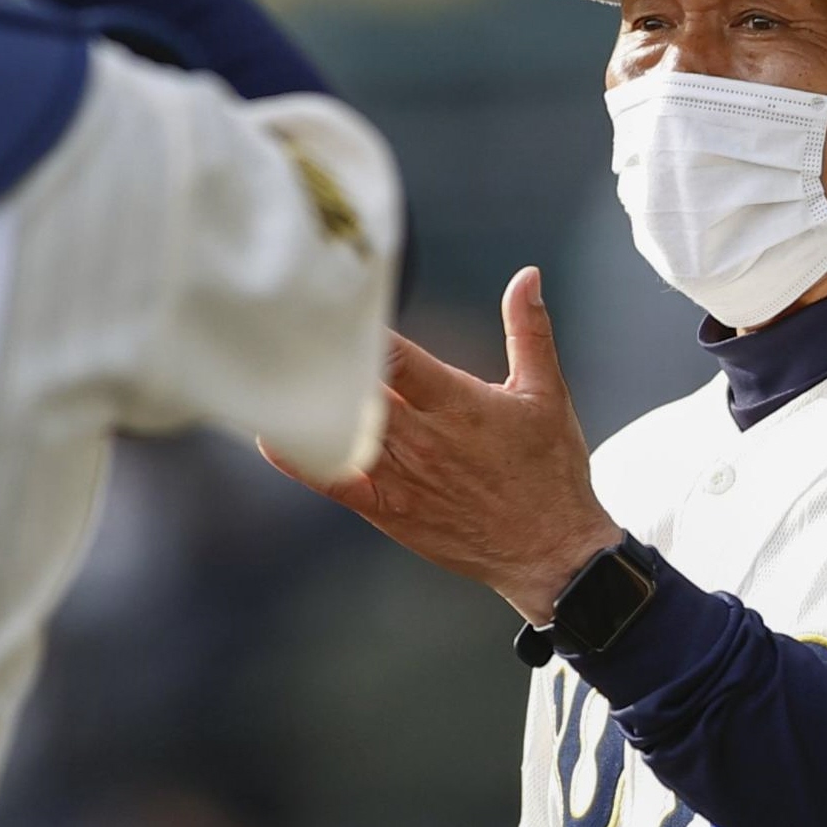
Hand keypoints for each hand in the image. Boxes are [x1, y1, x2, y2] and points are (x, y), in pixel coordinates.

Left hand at [272, 270, 625, 622]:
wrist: (550, 551)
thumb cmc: (550, 472)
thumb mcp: (546, 393)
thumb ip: (529, 331)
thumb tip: (527, 275)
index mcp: (457, 403)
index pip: (396, 355)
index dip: (361, 330)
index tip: (334, 305)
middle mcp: (423, 438)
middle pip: (358, 389)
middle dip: (327, 361)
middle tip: (288, 329)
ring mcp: (401, 476)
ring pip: (341, 429)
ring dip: (312, 400)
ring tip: (276, 368)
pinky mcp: (388, 509)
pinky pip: (333, 481)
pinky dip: (302, 458)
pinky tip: (275, 435)